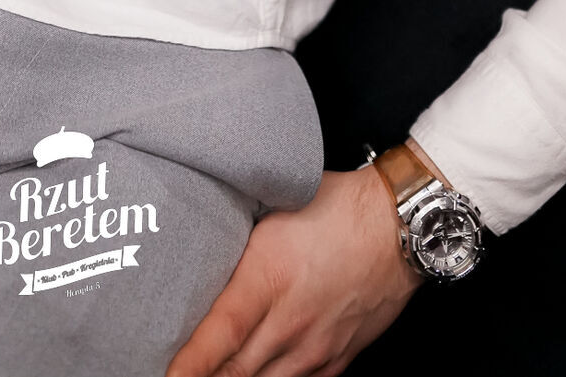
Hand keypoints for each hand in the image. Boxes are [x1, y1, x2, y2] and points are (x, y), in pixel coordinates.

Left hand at [167, 169, 421, 376]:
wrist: (398, 225)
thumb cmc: (336, 206)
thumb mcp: (273, 207)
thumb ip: (236, 234)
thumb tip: (198, 236)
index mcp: (268, 276)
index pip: (219, 332)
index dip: (189, 361)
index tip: (167, 371)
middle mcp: (291, 320)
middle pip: (236, 370)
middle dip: (204, 375)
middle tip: (174, 371)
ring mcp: (316, 346)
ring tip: (210, 374)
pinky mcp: (337, 358)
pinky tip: (255, 375)